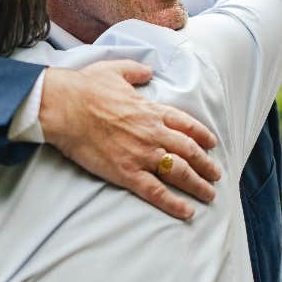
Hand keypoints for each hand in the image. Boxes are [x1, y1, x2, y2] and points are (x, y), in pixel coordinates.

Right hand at [39, 60, 220, 219]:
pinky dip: (174, 203)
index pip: (186, 125)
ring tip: (209, 195)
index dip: (202, 136)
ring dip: (198, 185)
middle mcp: (153, 133)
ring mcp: (142, 154)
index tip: (212, 144)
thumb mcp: (115, 70)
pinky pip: (157, 192)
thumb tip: (147, 71)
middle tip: (216, 175)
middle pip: (189, 152)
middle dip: (206, 165)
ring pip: (180, 173)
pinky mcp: (127, 173)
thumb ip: (135, 71)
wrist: (65, 107)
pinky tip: (187, 212)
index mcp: (152, 110)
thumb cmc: (86, 88)